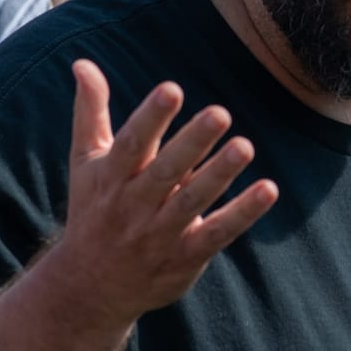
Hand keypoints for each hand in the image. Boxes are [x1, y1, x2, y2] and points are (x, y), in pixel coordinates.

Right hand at [44, 60, 277, 326]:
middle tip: (220, 113)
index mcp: (111, 177)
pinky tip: (268, 190)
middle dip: (191, 143)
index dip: (150, 118)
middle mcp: (134, 205)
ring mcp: (159, 234)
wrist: (89, 287)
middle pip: (165, 172)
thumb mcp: (86, 162)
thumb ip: (90, 112)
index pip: (131, 144)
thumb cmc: (94, 209)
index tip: (171, 90)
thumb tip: (83, 62)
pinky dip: (242, 214)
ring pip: (192, 203)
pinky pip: (216, 234)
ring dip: (219, 175)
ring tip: (244, 147)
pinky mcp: (183, 257)